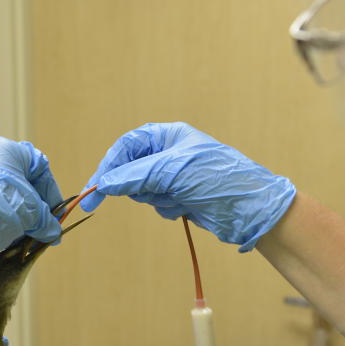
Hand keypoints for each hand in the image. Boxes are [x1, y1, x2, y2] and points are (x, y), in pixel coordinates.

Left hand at [0, 137, 62, 297]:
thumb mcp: (31, 211)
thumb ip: (46, 220)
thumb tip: (52, 232)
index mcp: (7, 148)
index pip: (38, 167)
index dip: (50, 193)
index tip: (54, 215)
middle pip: (17, 180)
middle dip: (30, 204)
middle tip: (38, 226)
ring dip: (12, 211)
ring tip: (19, 234)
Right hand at [81, 122, 295, 250]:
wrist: (250, 209)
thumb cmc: (216, 179)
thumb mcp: (171, 171)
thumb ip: (133, 175)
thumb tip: (103, 183)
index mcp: (168, 135)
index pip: (126, 146)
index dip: (108, 166)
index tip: (94, 189)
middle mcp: (170, 153)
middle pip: (131, 170)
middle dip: (139, 185)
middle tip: (151, 193)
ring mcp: (175, 176)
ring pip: (143, 190)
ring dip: (156, 198)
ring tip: (178, 198)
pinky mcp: (181, 196)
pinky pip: (157, 203)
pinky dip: (167, 208)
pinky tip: (186, 207)